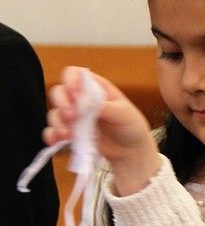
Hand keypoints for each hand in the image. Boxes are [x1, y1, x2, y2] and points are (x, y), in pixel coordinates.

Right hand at [44, 66, 160, 194]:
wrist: (131, 151)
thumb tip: (85, 103)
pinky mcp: (71, 133)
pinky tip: (56, 142)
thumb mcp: (123, 113)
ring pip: (55, 113)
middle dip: (62, 103)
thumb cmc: (131, 126)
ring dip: (57, 123)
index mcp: (94, 87)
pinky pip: (54, 132)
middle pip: (59, 92)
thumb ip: (104, 106)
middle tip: (72, 117)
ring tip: (68, 135)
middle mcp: (80, 99)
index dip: (70, 81)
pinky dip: (52, 136)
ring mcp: (74, 117)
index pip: (73, 74)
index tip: (75, 95)